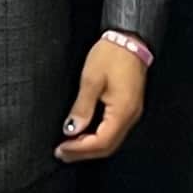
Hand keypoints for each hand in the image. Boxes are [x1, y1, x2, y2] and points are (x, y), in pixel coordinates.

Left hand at [59, 37, 148, 160]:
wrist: (130, 39)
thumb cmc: (112, 55)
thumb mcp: (91, 80)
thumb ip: (82, 108)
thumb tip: (72, 130)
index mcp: (122, 111)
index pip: (101, 142)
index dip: (79, 149)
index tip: (61, 149)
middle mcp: (130, 117)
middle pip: (107, 147)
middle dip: (83, 153)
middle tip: (62, 153)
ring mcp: (131, 113)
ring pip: (111, 141)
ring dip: (90, 147)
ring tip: (70, 146)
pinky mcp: (129, 108)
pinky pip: (114, 131)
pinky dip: (98, 137)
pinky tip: (84, 134)